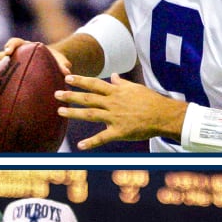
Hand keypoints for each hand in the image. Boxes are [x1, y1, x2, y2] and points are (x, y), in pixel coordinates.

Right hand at [0, 38, 71, 94]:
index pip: (15, 42)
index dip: (11, 46)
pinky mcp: (1, 74)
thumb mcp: (59, 61)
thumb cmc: (54, 61)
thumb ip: (62, 65)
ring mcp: (4, 64)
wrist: (47, 63)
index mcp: (24, 47)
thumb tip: (67, 73)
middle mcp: (11, 55)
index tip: (7, 51)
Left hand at [55, 74, 187, 149]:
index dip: (81, 81)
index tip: (68, 77)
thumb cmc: (152, 101)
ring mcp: (115, 117)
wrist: (164, 115)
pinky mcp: (120, 131)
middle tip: (56, 94)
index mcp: (117, 92)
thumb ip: (122, 84)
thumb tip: (114, 76)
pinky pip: (103, 137)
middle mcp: (113, 103)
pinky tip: (80, 145)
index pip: (95, 84)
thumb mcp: (136, 88)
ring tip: (60, 111)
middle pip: (88, 98)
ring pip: (90, 114)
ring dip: (74, 113)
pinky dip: (91, 142)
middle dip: (71, 96)